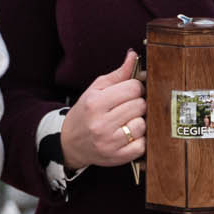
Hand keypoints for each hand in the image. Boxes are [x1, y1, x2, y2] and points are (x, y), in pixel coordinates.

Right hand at [59, 50, 146, 168]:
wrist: (70, 143)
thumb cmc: (85, 113)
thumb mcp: (96, 90)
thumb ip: (117, 74)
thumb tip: (133, 56)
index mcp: (95, 103)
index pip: (133, 87)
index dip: (135, 88)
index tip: (130, 92)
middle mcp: (101, 123)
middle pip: (140, 105)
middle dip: (137, 104)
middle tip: (127, 107)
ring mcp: (109, 142)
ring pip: (143, 124)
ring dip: (138, 122)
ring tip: (126, 122)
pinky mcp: (117, 157)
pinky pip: (142, 144)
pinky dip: (139, 140)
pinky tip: (128, 136)